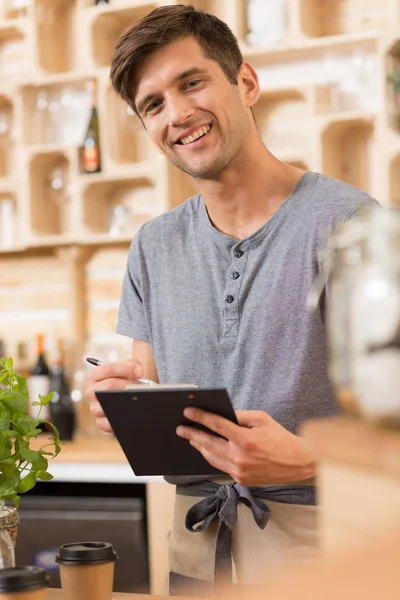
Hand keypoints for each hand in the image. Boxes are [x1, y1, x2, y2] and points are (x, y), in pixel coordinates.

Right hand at [85, 358, 143, 432]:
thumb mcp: (126, 368)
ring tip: (138, 399)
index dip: (125, 369)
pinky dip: (120, 419)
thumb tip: (139, 371)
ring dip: (125, 402)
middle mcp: (91, 391)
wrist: (122, 396)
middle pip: (108, 386)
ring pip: (107, 404)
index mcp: (94, 376)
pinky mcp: (100, 422)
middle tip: (140, 387)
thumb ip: (133, 364)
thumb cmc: (124, 380)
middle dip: (127, 385)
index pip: (108, 369)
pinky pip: (108, 423)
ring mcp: (94, 407)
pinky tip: (132, 414)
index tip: (140, 372)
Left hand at [176, 409, 315, 485]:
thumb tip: (223, 415)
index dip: (200, 417)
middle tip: (181, 429)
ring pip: (211, 457)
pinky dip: (211, 457)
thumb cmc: (281, 438)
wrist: (298, 463)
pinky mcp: (241, 479)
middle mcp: (239, 457)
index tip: (188, 412)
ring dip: (199, 447)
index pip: (216, 425)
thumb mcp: (262, 419)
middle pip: (208, 443)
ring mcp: (239, 470)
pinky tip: (207, 450)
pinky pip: (220, 466)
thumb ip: (240, 416)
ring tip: (191, 438)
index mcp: (245, 439)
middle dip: (192, 434)